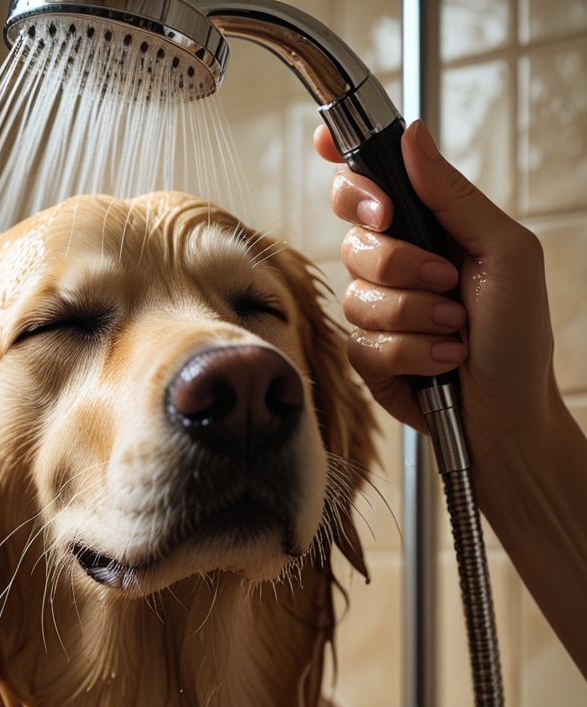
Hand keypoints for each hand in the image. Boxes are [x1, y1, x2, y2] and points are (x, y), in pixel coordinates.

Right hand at [314, 120, 557, 475]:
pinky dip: (408, 352)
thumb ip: (454, 196)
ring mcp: (376, 310)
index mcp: (426, 228)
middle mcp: (394, 264)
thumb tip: (413, 135)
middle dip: (399, 262)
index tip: (354, 178)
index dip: (348, 172)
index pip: (369, 183)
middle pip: (353, 239)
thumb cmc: (518, 334)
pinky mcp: (364, 354)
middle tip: (442, 277)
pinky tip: (440, 358)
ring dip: (414, 316)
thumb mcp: (506, 252)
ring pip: (356, 296)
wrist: (508, 411)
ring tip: (454, 328)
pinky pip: (360, 342)